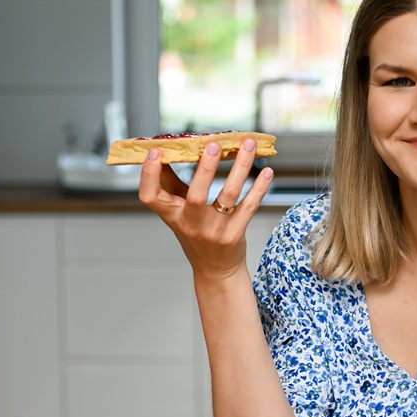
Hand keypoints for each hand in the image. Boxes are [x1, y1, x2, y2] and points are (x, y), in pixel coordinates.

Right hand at [137, 138, 275, 280]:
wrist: (216, 271)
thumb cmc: (196, 236)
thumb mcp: (178, 214)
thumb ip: (171, 186)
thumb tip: (166, 152)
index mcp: (173, 216)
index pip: (150, 196)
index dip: (149, 175)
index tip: (155, 152)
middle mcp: (191, 224)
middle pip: (196, 196)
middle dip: (205, 168)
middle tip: (214, 145)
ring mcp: (214, 231)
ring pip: (228, 195)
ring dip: (240, 168)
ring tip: (248, 145)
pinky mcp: (234, 234)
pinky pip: (249, 207)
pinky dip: (259, 188)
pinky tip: (267, 172)